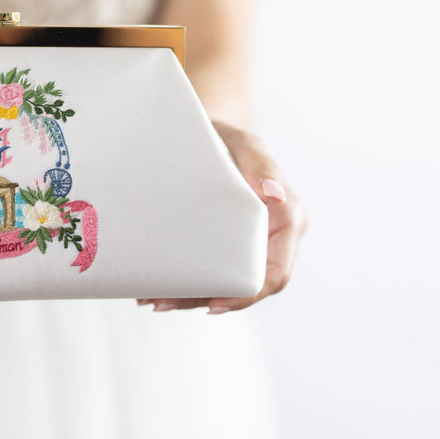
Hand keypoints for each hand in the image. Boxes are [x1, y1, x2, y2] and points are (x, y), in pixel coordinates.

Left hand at [136, 120, 306, 314]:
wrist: (210, 133)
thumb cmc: (229, 137)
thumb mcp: (245, 144)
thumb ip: (261, 165)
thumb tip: (274, 193)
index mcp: (287, 219)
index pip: (274, 272)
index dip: (247, 294)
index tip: (214, 304)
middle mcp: (272, 237)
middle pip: (245, 284)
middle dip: (205, 298)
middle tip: (163, 303)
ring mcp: (249, 243)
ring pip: (223, 282)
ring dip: (188, 295)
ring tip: (152, 299)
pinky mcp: (225, 244)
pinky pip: (210, 269)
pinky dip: (185, 280)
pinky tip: (155, 286)